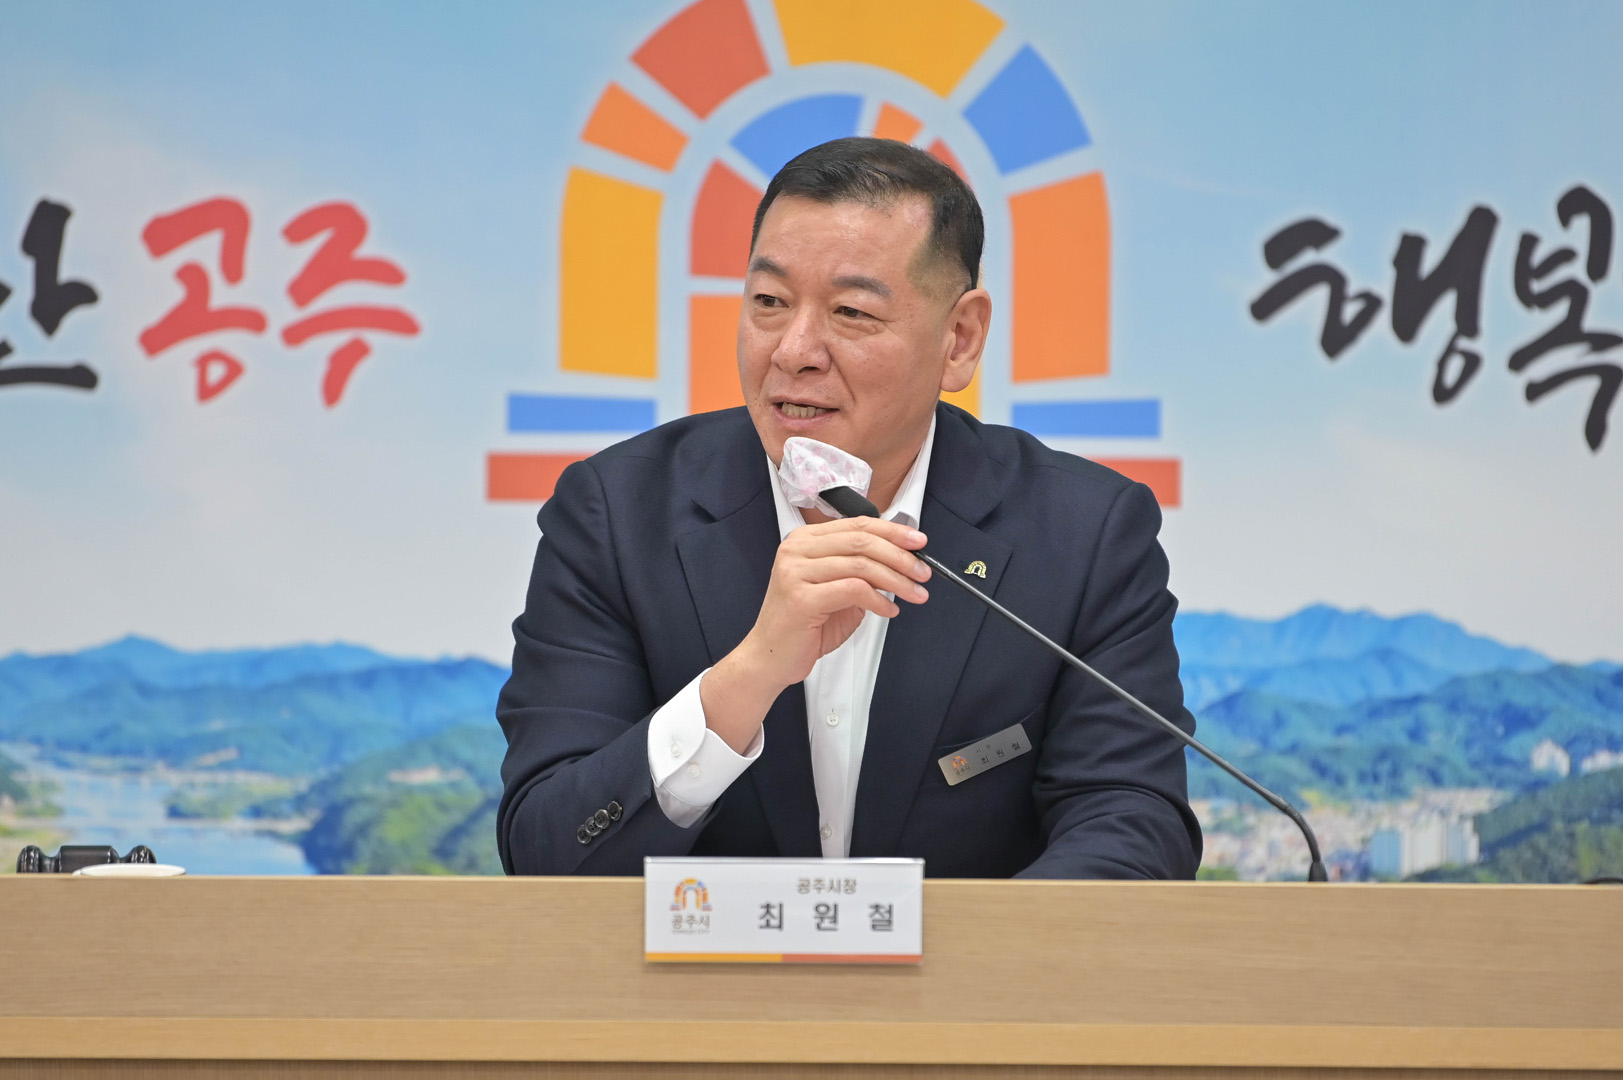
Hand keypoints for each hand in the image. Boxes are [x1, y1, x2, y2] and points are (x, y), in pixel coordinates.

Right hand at [700, 517, 930, 751]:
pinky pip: (853, 590)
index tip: (919, 542)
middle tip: (923, 571)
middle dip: (900, 555)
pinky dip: (878, 600)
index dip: (892, 531)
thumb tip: (902, 559)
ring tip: (915, 594)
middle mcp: (797, 549)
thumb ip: (861, 570)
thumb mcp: (837, 588)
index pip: (857, 525)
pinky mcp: (802, 598)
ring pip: (861, 564)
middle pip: (861, 540)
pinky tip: (888, 610)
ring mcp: (796, 571)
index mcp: (805, 539)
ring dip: (896, 580)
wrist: (770, 657)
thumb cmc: (805, 624)